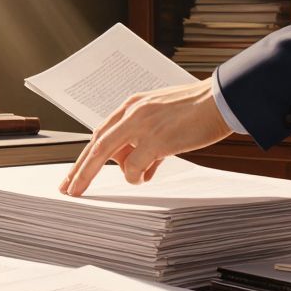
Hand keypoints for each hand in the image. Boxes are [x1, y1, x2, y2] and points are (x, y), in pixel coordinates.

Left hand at [59, 79, 233, 195]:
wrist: (222, 100)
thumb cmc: (198, 111)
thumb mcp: (164, 119)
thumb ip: (146, 140)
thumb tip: (141, 168)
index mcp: (132, 105)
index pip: (100, 134)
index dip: (85, 156)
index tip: (74, 174)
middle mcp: (131, 113)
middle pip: (95, 146)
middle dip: (80, 171)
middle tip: (68, 190)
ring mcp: (141, 125)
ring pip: (108, 156)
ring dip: (119, 173)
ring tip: (135, 177)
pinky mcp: (155, 140)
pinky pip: (134, 167)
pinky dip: (136, 177)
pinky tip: (145, 177)